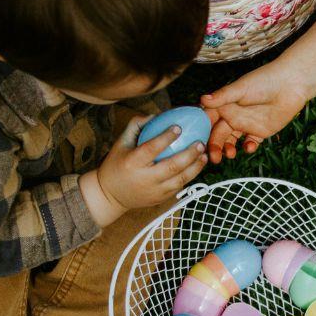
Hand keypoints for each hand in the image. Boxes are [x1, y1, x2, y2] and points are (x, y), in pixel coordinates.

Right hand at [81, 118, 205, 225]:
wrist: (110, 195)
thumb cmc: (117, 164)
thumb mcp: (120, 144)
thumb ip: (136, 126)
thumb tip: (156, 115)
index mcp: (132, 163)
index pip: (151, 148)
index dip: (166, 138)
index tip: (178, 127)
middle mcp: (144, 178)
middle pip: (171, 166)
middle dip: (189, 154)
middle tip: (200, 143)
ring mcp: (154, 191)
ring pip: (180, 180)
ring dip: (195, 167)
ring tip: (204, 155)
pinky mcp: (160, 199)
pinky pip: (179, 187)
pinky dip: (190, 176)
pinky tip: (197, 166)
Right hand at [200, 63, 310, 161]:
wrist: (291, 84)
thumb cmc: (265, 80)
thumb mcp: (241, 88)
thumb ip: (222, 97)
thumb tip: (202, 99)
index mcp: (225, 104)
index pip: (209, 120)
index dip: (202, 131)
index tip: (197, 143)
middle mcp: (233, 115)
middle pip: (218, 134)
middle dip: (214, 146)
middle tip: (214, 158)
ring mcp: (246, 124)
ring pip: (232, 141)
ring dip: (228, 149)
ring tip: (230, 154)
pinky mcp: (260, 132)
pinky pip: (251, 143)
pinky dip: (248, 148)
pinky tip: (249, 147)